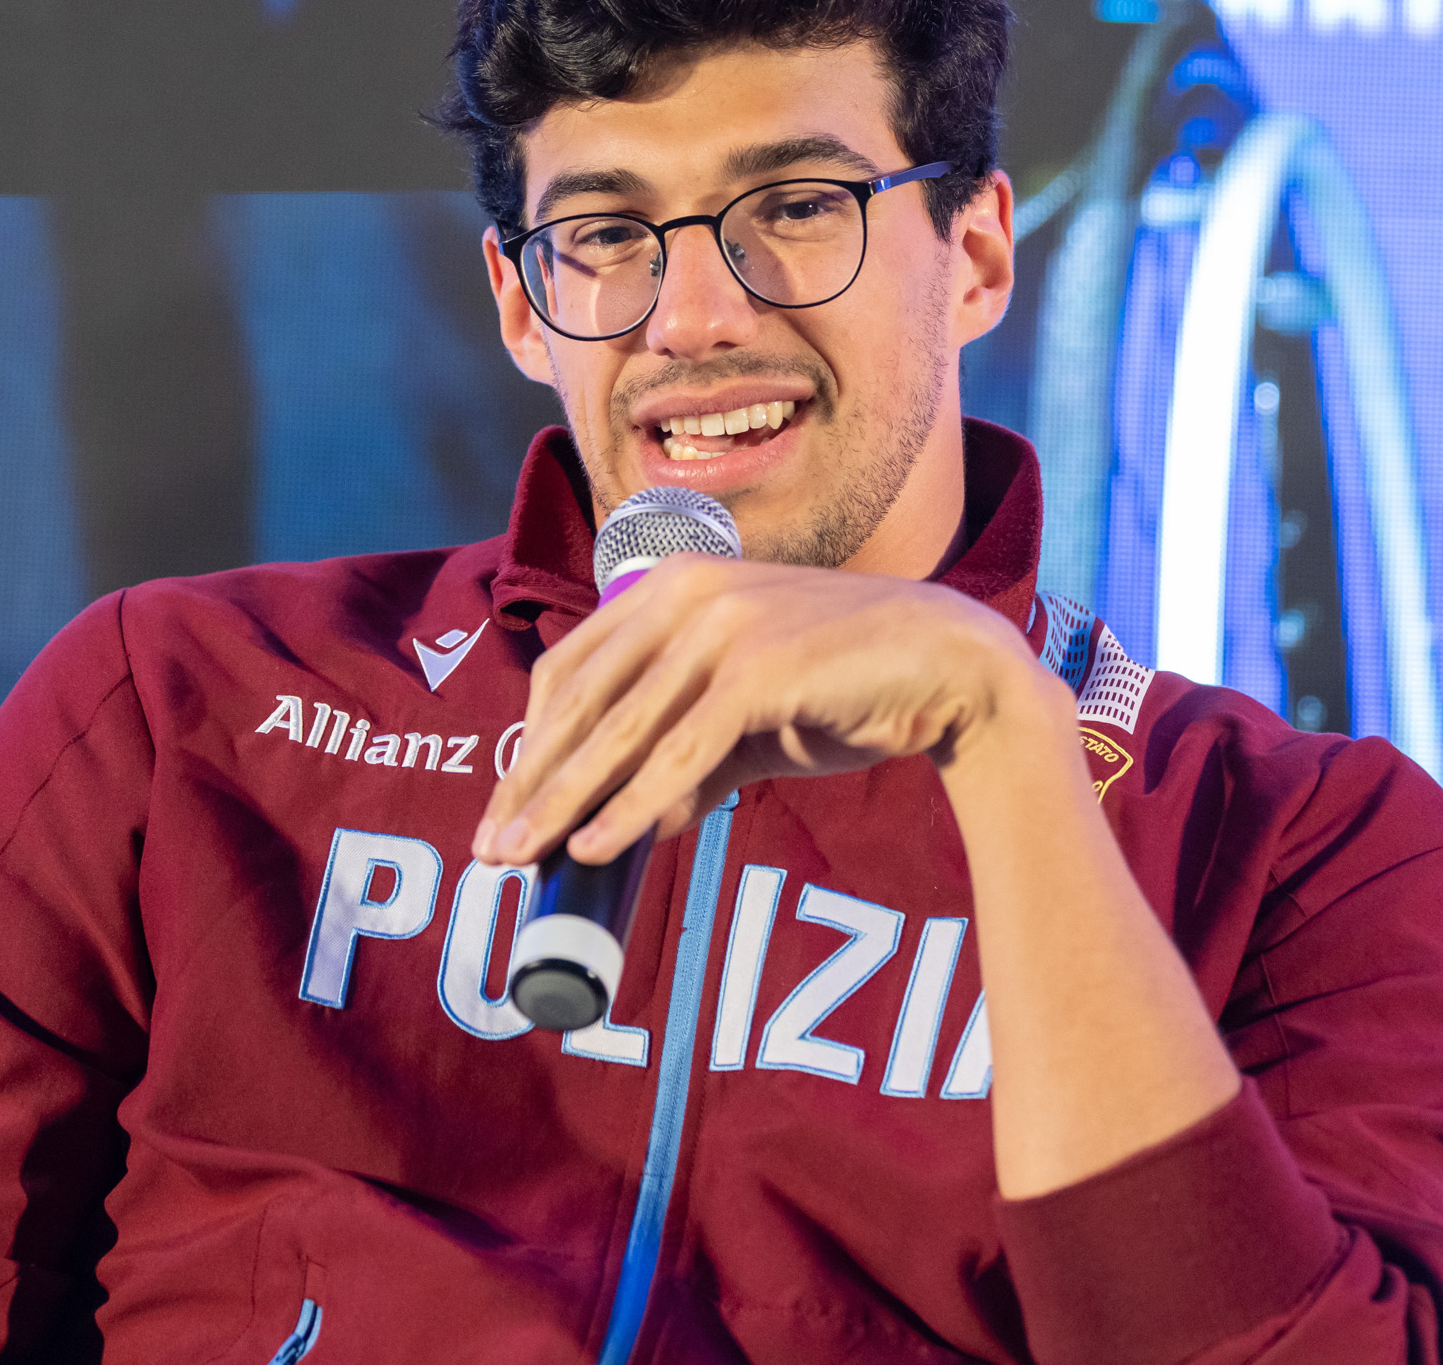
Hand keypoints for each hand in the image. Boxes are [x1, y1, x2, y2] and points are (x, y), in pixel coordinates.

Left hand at [471, 555, 1064, 866]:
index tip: (506, 803)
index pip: (573, 668)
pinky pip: (679, 752)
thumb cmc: (848, 688)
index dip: (532, 741)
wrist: (952, 670)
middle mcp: (687, 592)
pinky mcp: (758, 668)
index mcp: (673, 584)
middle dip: (531, 781)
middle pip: (583, 701)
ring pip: (621, 730)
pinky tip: (594, 846)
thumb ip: (682, 758)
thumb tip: (612, 826)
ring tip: (518, 857)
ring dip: (562, 801)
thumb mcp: (747, 721)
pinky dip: (631, 805)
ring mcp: (723, 625)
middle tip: (490, 849)